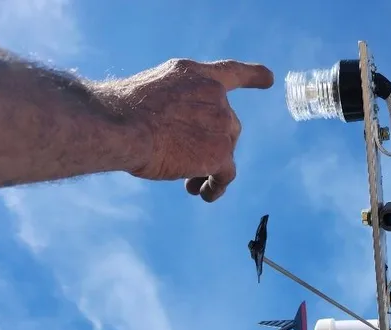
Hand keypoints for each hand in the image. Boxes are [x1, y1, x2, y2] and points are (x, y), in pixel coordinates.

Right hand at [111, 58, 273, 201]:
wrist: (120, 127)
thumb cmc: (122, 113)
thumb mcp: (152, 94)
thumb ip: (176, 106)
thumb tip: (181, 137)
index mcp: (194, 74)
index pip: (230, 73)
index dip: (253, 76)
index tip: (270, 79)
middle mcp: (215, 96)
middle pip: (227, 125)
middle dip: (212, 144)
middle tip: (187, 163)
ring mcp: (221, 124)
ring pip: (226, 150)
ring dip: (210, 168)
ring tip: (189, 185)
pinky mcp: (220, 153)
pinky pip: (226, 174)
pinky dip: (217, 185)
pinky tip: (204, 194)